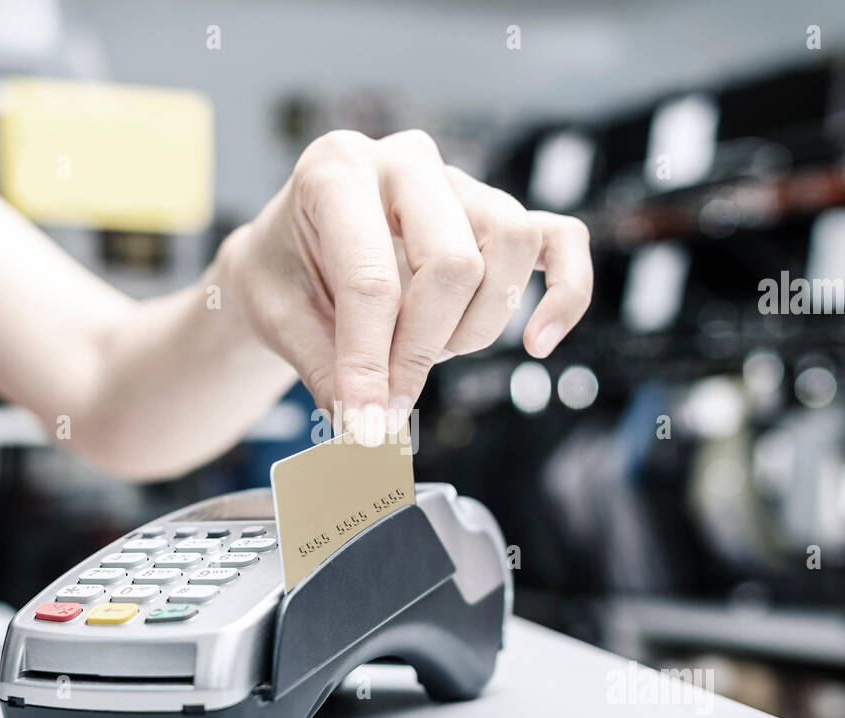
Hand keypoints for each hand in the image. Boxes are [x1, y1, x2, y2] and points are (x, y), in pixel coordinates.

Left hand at [218, 129, 592, 443]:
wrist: (289, 253)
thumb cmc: (284, 276)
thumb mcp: (279, 319)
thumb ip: (325, 371)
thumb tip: (367, 429)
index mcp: (337, 172)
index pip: (372, 278)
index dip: (370, 363)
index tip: (365, 423)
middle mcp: (406, 160)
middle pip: (452, 262)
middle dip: (422, 350)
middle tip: (392, 400)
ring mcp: (459, 181)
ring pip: (510, 246)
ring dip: (478, 324)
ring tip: (431, 352)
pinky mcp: (496, 211)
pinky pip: (560, 239)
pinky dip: (564, 292)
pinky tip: (538, 342)